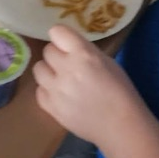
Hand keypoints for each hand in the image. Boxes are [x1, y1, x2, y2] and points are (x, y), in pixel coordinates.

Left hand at [33, 24, 143, 144]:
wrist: (120, 126)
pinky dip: (47, 90)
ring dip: (49, 71)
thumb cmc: (120, 91)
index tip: (67, 43)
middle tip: (69, 64)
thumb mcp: (108, 62)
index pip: (57, 32)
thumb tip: (68, 47)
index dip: (62, 37)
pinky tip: (60, 95)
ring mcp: (55, 90)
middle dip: (57, 54)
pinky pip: (39, 91)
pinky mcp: (50, 108)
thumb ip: (85, 51)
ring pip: (38, 69)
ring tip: (62, 79)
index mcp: (83, 55)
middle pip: (47, 50)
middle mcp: (66, 69)